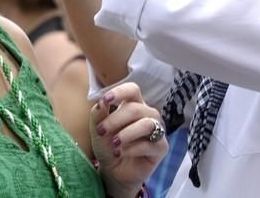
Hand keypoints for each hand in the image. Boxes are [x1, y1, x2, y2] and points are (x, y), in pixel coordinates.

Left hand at [91, 82, 167, 196]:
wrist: (114, 171)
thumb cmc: (108, 145)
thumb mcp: (98, 130)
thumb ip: (98, 114)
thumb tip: (102, 102)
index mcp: (133, 104)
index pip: (132, 89)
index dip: (120, 92)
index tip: (105, 100)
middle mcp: (148, 114)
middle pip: (135, 108)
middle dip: (115, 120)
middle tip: (101, 131)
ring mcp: (157, 130)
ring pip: (146, 124)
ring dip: (126, 134)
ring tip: (113, 143)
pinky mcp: (161, 147)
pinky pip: (149, 144)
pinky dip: (131, 149)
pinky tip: (120, 153)